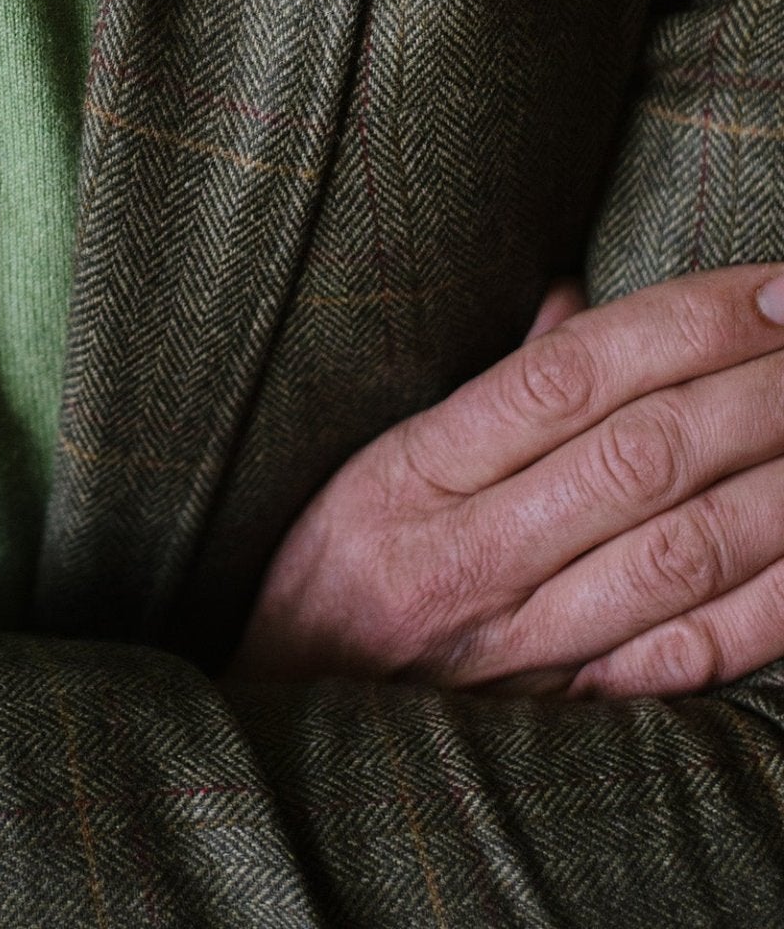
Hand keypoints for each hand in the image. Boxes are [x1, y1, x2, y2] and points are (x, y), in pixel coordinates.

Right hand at [231, 264, 783, 698]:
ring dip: (780, 484)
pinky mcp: (563, 719)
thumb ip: (490, 387)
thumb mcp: (377, 465)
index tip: (772, 289)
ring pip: (680, 553)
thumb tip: (577, 300)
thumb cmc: (332, 574)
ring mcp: (520, 648)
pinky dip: (770, 602)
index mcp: (412, 473)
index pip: (569, 376)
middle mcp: (466, 557)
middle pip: (640, 456)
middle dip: (756, 388)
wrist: (280, 724)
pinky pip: (688, 657)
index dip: (684, 323)